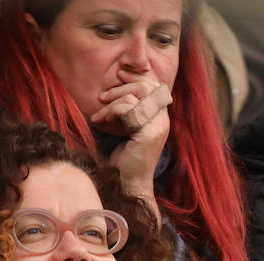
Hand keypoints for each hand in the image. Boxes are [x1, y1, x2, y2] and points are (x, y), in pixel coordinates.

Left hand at [91, 75, 172, 212]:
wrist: (128, 183)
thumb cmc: (125, 158)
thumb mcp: (129, 127)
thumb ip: (131, 109)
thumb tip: (121, 85)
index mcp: (161, 117)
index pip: (154, 85)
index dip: (137, 76)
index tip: (119, 75)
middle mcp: (163, 120)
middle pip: (146, 86)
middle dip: (121, 87)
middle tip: (103, 97)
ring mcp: (158, 127)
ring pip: (133, 96)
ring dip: (111, 103)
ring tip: (99, 115)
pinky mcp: (147, 133)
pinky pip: (128, 110)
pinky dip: (110, 112)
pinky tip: (100, 121)